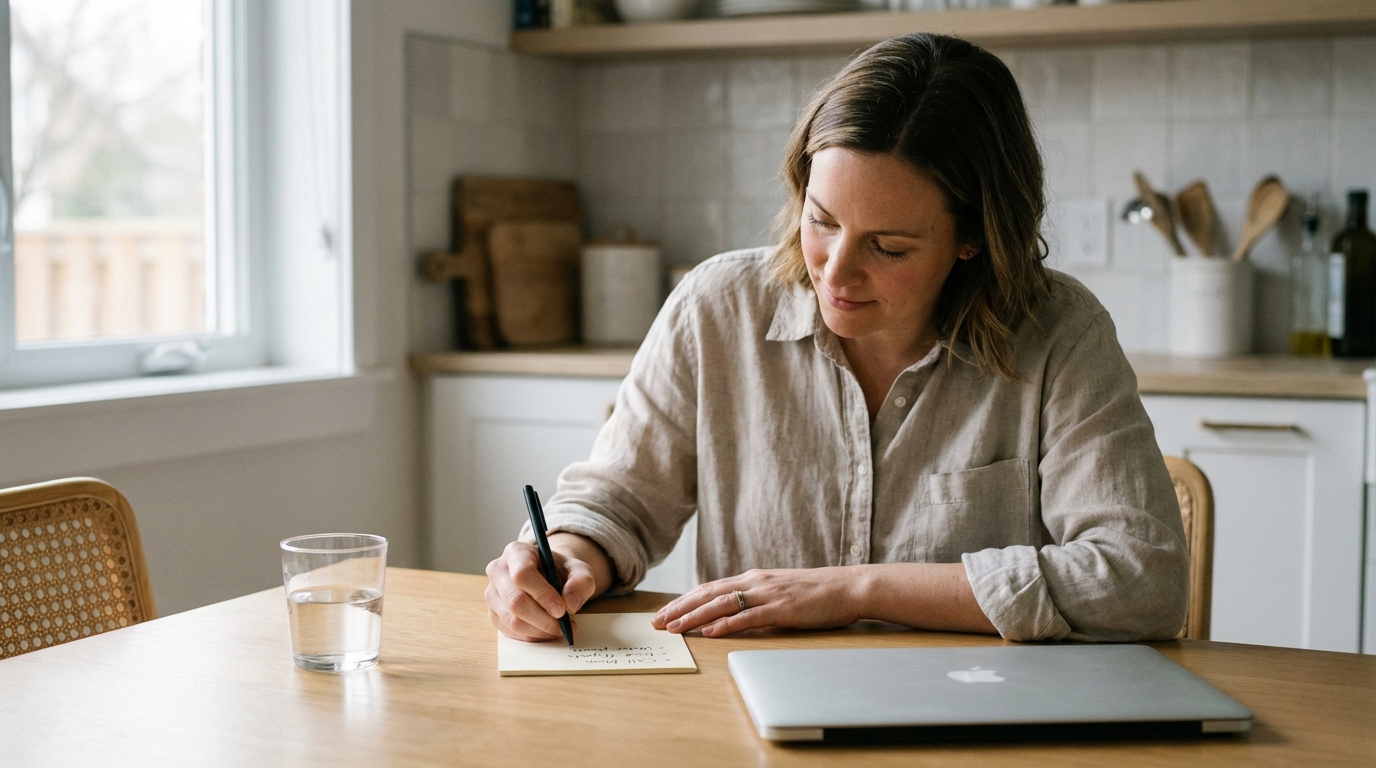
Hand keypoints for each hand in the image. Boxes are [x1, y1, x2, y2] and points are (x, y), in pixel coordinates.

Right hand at [485, 533, 611, 641]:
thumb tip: (570, 604)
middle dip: (543, 619)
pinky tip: (546, 632)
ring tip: (559, 629)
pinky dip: (531, 636)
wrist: (549, 577)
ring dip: (539, 630)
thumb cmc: (561, 571)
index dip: (542, 594)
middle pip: (515, 601)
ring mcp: (492, 593)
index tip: (562, 610)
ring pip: (512, 620)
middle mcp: (498, 570)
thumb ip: (581, 582)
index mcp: (516, 552)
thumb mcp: (579, 570)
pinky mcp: (493, 613)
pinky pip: (510, 632)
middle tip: (564, 626)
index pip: (522, 574)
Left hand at [651, 567, 862, 637]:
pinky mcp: (782, 609)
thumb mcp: (779, 591)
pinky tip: (711, 632)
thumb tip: (732, 613)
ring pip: (722, 604)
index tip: (663, 613)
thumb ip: (755, 598)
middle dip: (679, 608)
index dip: (684, 600)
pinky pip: (749, 617)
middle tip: (656, 622)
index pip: (709, 588)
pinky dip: (727, 624)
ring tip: (674, 627)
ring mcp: (768, 594)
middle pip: (708, 594)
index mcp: (753, 578)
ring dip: (695, 616)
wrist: (848, 587)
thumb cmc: (816, 593)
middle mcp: (755, 582)